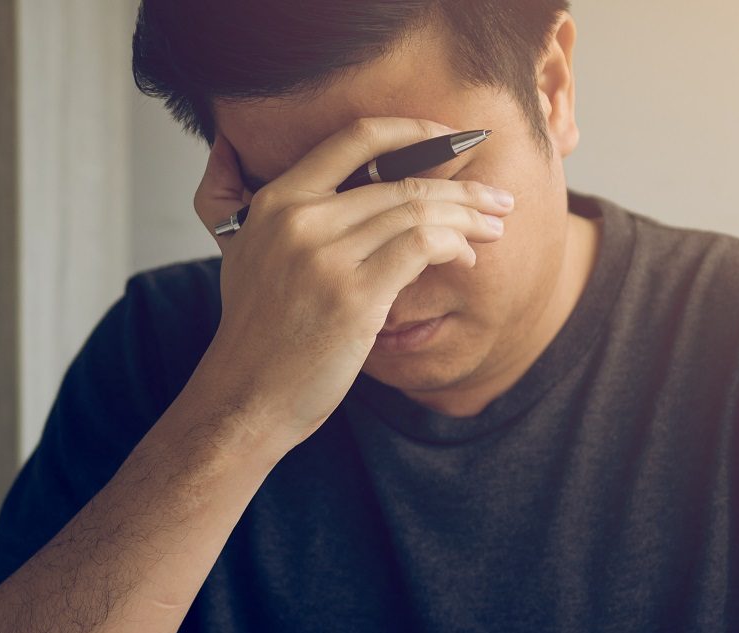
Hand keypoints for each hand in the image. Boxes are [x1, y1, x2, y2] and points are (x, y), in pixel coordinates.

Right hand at [192, 118, 514, 441]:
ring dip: (468, 218)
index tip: (450, 140)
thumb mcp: (241, 252)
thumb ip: (250, 202)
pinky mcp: (354, 296)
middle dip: (462, 188)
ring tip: (495, 228)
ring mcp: (326, 257)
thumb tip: (246, 150)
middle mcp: (299, 220)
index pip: (356, 139)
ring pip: (418, 212)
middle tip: (497, 198)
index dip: (414, 131)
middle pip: (401, 181)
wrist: (245, 396)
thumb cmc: (256, 333)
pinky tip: (467, 257)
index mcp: (275, 202)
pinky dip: (454, 245)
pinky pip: (422, 247)